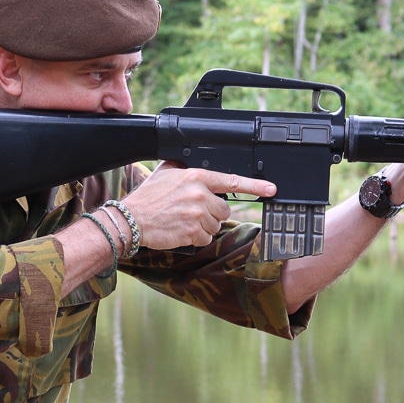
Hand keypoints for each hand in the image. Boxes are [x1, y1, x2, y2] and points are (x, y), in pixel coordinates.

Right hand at [120, 162, 276, 249]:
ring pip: (216, 225)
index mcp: (196, 176)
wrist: (132, 220)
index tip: (271, 188)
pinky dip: (195, 238)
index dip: (255, 185)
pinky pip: (205, 238)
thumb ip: (186, 168)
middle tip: (190, 211)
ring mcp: (198, 215)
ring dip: (203, 226)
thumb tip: (196, 164)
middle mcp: (200, 194)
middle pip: (224, 208)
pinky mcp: (194, 233)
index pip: (232, 180)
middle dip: (211, 212)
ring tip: (182, 220)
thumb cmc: (148, 197)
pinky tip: (181, 231)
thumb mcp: (167, 172)